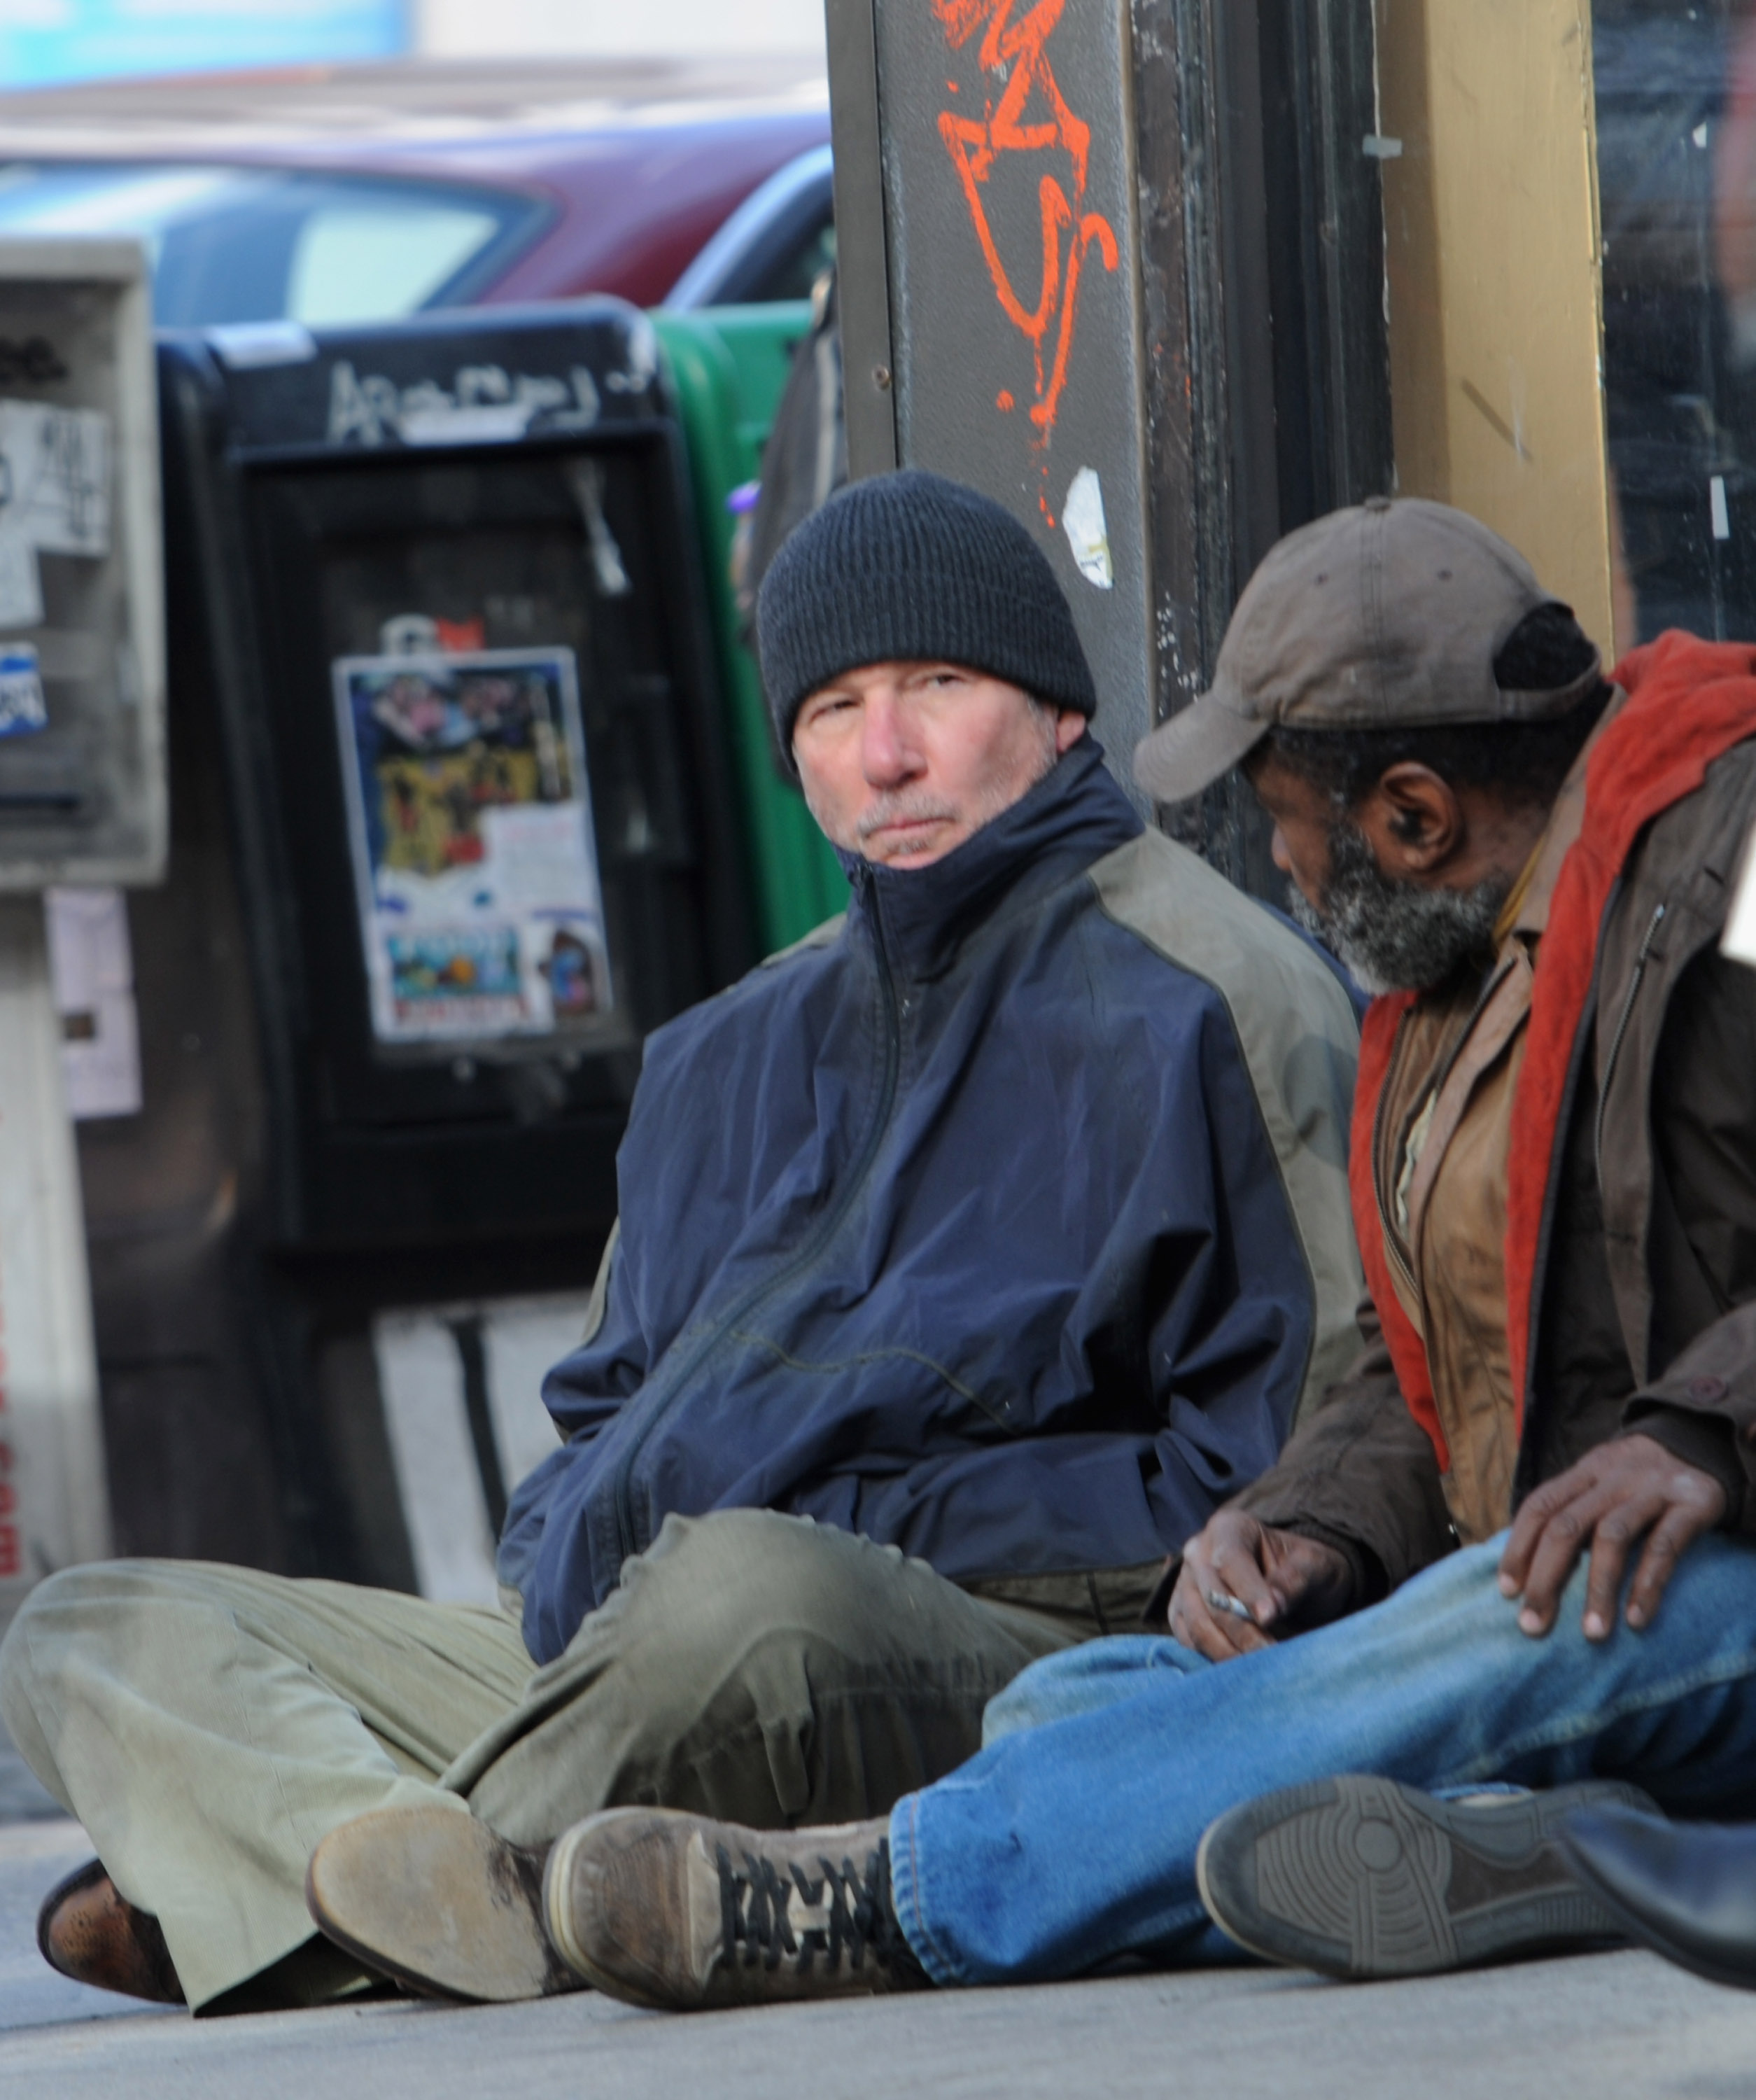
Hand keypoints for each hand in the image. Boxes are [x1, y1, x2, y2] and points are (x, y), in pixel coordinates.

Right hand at [1167, 1509, 1355, 1661]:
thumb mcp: (1313, 1565)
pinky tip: (1241, 1672)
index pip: (1230, 1560)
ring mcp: (1184, 1584)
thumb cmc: (1304, 1569)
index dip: (1248, 1592)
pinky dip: (1213, 1659)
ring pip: (1197, 1624)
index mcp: (1229, 1528)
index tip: (1271, 1618)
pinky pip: (1188, 1641)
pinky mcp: (1180, 1614)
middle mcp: (1197, 1552)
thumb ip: (1294, 1579)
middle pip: (1212, 1597)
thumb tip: (1272, 1606)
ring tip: (1260, 1670)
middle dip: (1243, 1632)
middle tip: (1273, 1656)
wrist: (1291, 1583)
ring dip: (1229, 1652)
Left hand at [1497, 1433, 1726, 1640]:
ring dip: (1597, 1589)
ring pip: (1611, 1537)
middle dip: (1545, 1578)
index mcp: (1583, 1473)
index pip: (1539, 1507)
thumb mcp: (1601, 1485)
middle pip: (1566, 1526)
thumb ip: (1572, 1514)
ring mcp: (1650, 1489)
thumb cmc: (1638, 1483)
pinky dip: (1647, 1585)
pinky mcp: (1691, 1504)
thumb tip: (1529, 1569)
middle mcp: (1611, 1478)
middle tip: (1533, 1625)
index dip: (1518, 1548)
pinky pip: (1665, 1547)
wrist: (1703, 1447)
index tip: (1506, 1591)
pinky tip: (1636, 1619)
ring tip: (1592, 1633)